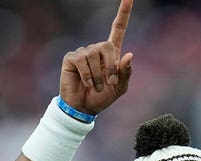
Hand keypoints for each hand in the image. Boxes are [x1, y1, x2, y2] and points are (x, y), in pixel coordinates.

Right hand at [59, 0, 132, 114]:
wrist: (83, 108)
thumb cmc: (102, 97)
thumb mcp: (119, 88)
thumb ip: (126, 73)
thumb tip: (129, 54)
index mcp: (112, 53)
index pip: (118, 28)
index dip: (123, 13)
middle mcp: (97, 49)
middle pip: (107, 45)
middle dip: (111, 66)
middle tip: (109, 82)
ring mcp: (83, 52)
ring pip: (94, 56)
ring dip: (98, 75)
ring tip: (95, 86)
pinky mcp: (71, 58)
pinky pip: (82, 61)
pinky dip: (87, 75)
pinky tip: (86, 83)